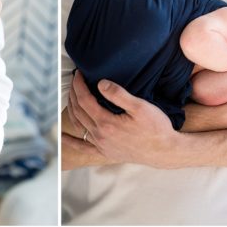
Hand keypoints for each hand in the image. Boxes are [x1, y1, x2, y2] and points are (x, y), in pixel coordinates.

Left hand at [68, 70, 185, 168]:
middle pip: (78, 110)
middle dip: (74, 93)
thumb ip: (119, 94)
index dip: (78, 85)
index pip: (84, 100)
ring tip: (70, 95)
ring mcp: (101, 145)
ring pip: (78, 125)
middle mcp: (100, 135)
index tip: (78, 73)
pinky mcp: (105, 152)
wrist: (165, 152)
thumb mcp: (141, 107)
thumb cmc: (156, 128)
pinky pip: (83, 147)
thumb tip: (100, 83)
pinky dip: (70, 142)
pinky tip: (61, 138)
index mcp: (106, 123)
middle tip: (74, 80)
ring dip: (71, 109)